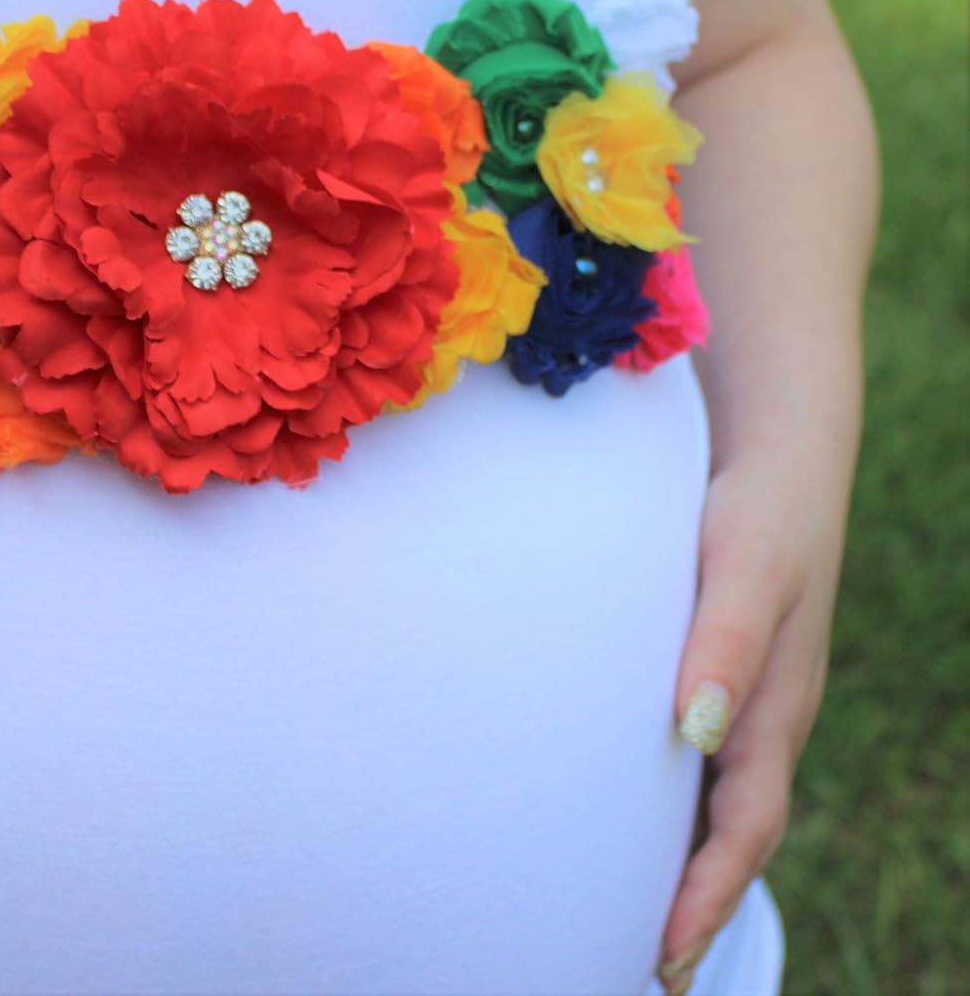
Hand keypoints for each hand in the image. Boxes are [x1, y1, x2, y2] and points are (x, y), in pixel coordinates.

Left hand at [656, 456, 847, 992]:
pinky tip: (628, 813)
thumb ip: (727, 642)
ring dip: (682, 862)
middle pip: (730, 835)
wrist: (776, 460)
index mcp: (775, 711)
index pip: (742, 829)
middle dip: (694, 905)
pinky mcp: (718, 673)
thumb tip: (696, 730)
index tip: (659, 954)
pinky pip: (698, 760)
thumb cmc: (758, 513)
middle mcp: (761, 720)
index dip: (705, 896)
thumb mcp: (746, 568)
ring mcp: (743, 700)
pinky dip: (673, 805)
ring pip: (715, 804)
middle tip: (642, 968)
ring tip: (629, 917)